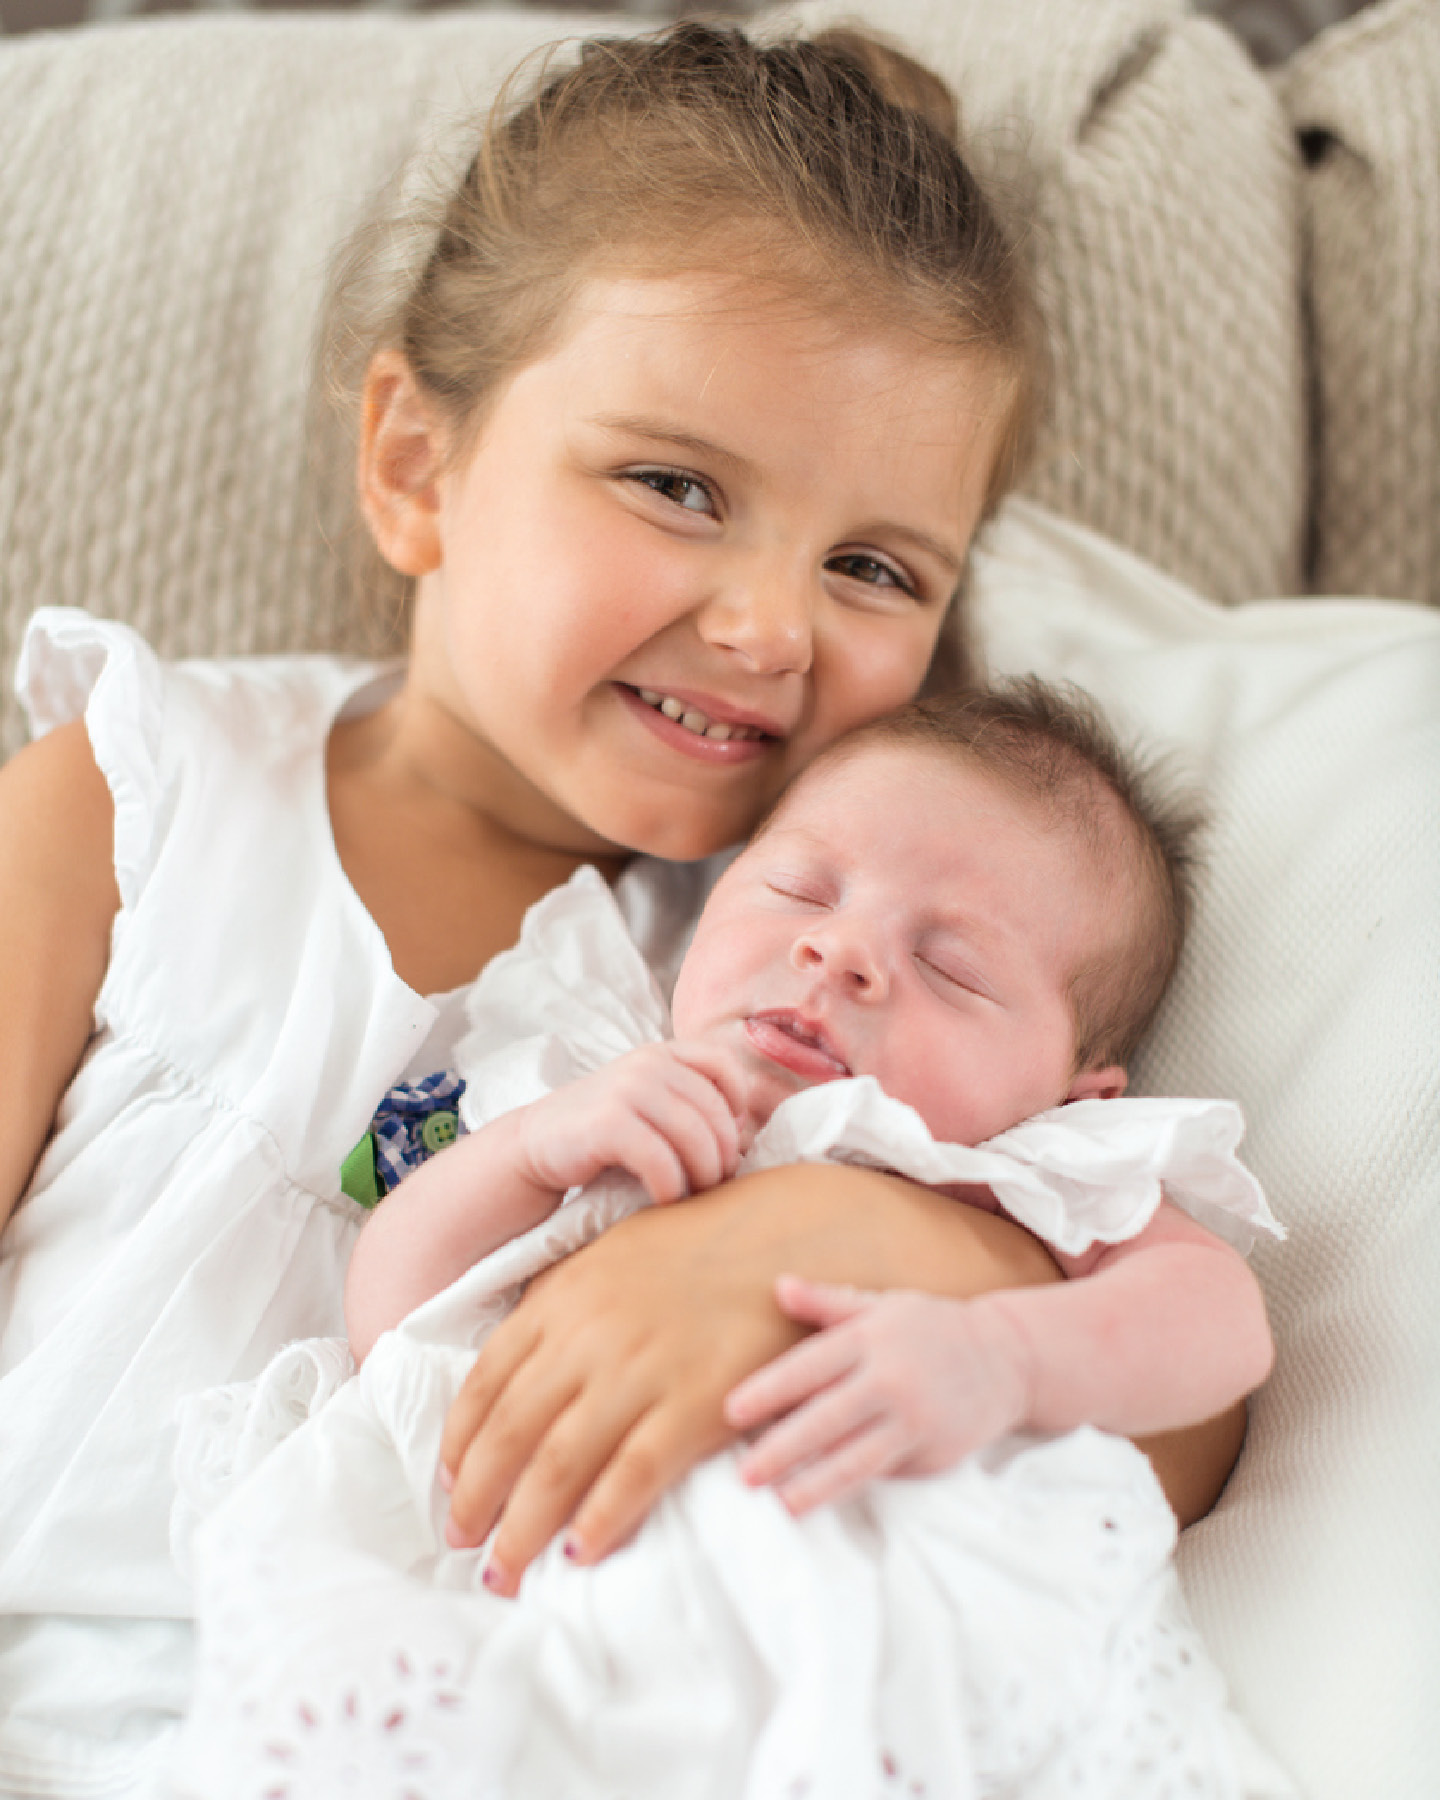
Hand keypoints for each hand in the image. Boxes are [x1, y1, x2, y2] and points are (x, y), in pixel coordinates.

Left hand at [438, 1172, 813, 1592]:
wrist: (787, 1236)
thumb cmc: (696, 1249)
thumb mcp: (608, 1257)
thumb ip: (558, 1308)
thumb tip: (512, 1375)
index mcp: (561, 1297)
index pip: (485, 1384)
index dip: (460, 1445)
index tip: (449, 1486)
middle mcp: (589, 1335)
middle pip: (511, 1435)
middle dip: (476, 1500)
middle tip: (461, 1543)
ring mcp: (640, 1371)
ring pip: (557, 1466)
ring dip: (522, 1530)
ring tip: (503, 1574)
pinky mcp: (695, 1403)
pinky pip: (632, 1476)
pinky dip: (599, 1522)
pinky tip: (578, 1553)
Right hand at [514, 1041, 750, 1203]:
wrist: (536, 1145)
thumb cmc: (603, 1134)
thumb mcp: (649, 1103)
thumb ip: (689, 1105)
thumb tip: (742, 1141)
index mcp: (662, 1054)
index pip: (724, 1065)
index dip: (737, 1103)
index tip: (726, 1137)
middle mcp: (647, 1064)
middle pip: (715, 1112)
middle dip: (722, 1155)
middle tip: (712, 1184)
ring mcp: (626, 1089)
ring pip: (694, 1136)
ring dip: (702, 1174)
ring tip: (691, 1194)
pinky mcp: (608, 1123)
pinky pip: (660, 1160)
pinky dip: (670, 1186)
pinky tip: (663, 1198)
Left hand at [724, 1275, 1033, 1512]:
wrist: (1006, 1359)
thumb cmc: (930, 1329)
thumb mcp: (882, 1305)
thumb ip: (827, 1302)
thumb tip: (778, 1286)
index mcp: (872, 1338)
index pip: (811, 1365)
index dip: (770, 1389)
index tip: (732, 1411)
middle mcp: (892, 1380)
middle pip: (828, 1420)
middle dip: (783, 1449)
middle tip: (744, 1474)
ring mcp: (915, 1421)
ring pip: (857, 1460)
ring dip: (815, 1485)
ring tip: (781, 1503)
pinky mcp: (933, 1454)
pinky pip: (885, 1472)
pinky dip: (851, 1486)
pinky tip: (819, 1497)